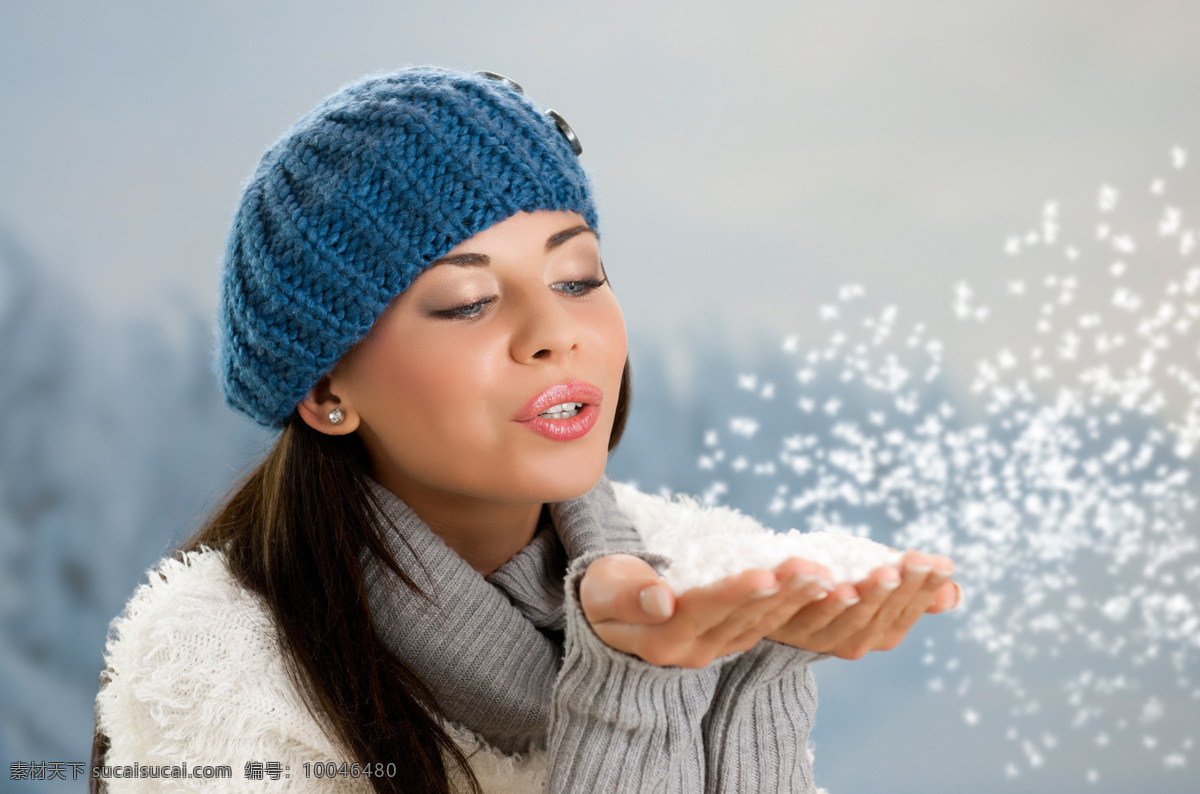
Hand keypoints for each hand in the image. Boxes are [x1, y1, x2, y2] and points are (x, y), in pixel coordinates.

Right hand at [580, 554, 832, 667]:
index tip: (765, 575)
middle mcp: (693, 651)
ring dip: (796, 600)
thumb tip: (661, 599)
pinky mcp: (729, 641)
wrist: (608, 618)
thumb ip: (629, 596)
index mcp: (662, 638)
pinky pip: (766, 625)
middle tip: (817, 570)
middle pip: (743, 618)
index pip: (704, 610)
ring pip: (762, 624)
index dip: (735, 593)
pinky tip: (817, 588)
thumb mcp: (602, 591)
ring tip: (828, 576)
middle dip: (783, 593)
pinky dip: (793, 607)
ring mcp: (714, 649)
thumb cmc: (603, 593)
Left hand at [767, 551, 959, 659]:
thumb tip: (955, 595)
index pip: (907, 611)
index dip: (923, 589)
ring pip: (839, 619)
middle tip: (913, 562)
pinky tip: (822, 575)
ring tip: (876, 575)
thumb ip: (911, 589)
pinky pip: (797, 613)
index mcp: (882, 632)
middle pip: (876, 616)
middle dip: (896, 589)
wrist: (782, 598)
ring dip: (859, 598)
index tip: (939, 562)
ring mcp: (816, 636)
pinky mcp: (782, 624)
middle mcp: (853, 641)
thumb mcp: (879, 581)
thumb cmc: (843, 582)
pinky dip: (810, 596)